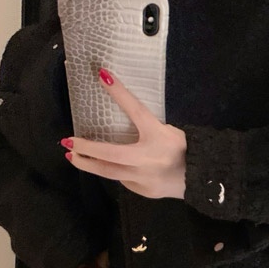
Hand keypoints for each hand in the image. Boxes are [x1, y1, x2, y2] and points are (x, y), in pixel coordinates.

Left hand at [62, 69, 186, 200]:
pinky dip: (116, 172)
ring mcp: (145, 179)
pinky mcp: (145, 191)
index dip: (120, 92)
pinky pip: (124, 181)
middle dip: (85, 150)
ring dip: (90, 165)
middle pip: (109, 157)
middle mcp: (149, 160)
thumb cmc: (184, 149)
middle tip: (67, 143)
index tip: (101, 75)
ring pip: (110, 173)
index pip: (136, 110)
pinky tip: (114, 168)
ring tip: (76, 158)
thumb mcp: (166, 129)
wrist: (201, 178)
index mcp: (158, 138)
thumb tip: (117, 105)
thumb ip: (143, 122)